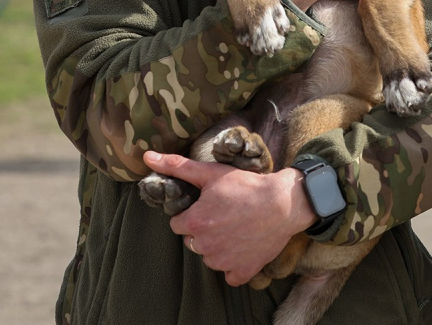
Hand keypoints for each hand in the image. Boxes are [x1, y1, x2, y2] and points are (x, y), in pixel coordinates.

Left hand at [142, 151, 315, 286]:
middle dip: (204, 230)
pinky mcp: (241, 271)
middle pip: (193, 241)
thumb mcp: (211, 172)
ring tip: (237, 228)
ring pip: (210, 257)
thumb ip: (177, 166)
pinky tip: (244, 247)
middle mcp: (205, 246)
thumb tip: (147, 157)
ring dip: (218, 246)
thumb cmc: (247, 186)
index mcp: (194, 223)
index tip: (209, 206)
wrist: (284, 203)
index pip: (178, 224)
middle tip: (225, 215)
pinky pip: (229, 274)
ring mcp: (223, 261)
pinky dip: (235, 264)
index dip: (192, 214)